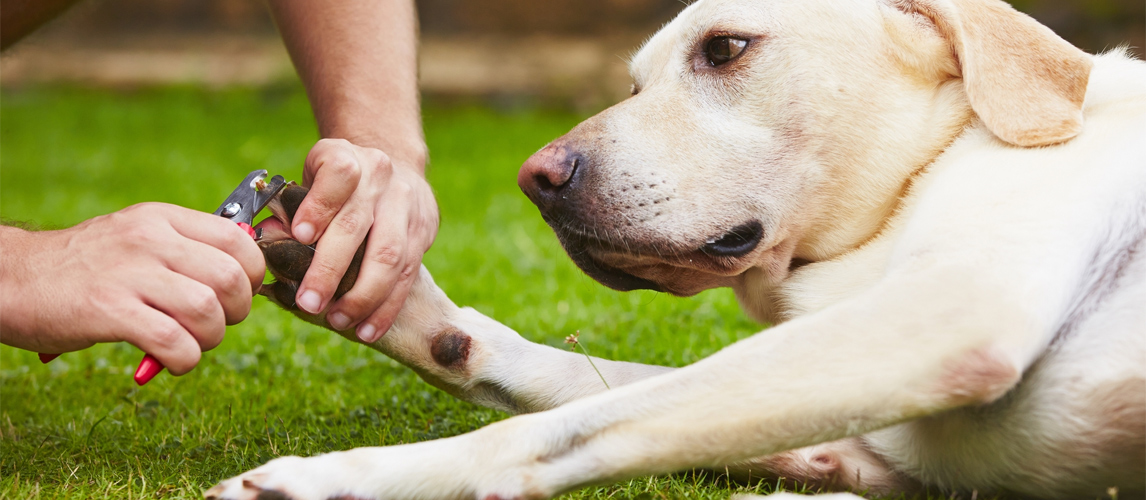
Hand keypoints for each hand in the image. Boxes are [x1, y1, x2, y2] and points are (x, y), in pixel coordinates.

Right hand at [0, 203, 264, 373]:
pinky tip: (171, 360)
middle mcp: (149, 239)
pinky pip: (174, 340)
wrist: (13, 278)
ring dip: (210, 338)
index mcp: (162, 219)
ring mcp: (128, 273)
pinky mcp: (107, 310)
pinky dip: (185, 359)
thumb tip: (244, 275)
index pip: (238, 239)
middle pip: (231, 277)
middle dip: (237, 311)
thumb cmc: (86, 267)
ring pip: (207, 309)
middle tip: (215, 324)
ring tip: (190, 344)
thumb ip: (186, 250)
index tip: (238, 294)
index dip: (252, 274)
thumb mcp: (138, 238)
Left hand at [283, 138, 437, 341]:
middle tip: (309, 302)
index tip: (300, 235)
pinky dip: (386, 307)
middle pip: (358, 224)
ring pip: (390, 256)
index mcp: (347, 158)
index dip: (319, 206)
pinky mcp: (424, 232)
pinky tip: (367, 328)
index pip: (338, 175)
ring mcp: (407, 205)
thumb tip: (268, 240)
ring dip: (363, 296)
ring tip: (339, 321)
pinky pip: (408, 276)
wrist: (393, 165)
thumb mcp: (312, 178)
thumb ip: (292, 208)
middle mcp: (381, 178)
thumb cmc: (338, 183)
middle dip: (331, 269)